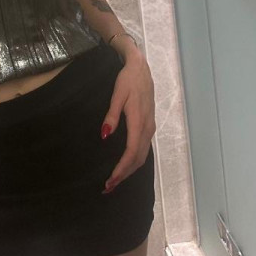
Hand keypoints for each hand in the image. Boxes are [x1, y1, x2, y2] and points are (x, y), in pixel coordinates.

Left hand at [100, 50, 155, 192]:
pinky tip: (125, 165)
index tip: (110, 180)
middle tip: (108, 187)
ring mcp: (150, 127)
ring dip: (129, 170)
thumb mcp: (117, 95)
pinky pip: (143, 149)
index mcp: (139, 122)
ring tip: (115, 180)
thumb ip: (111, 115)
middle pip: (138, 159)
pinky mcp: (148, 125)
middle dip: (124, 175)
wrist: (141, 67)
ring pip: (142, 156)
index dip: (121, 169)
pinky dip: (134, 161)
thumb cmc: (128, 80)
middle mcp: (147, 128)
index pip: (131, 152)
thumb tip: (105, 136)